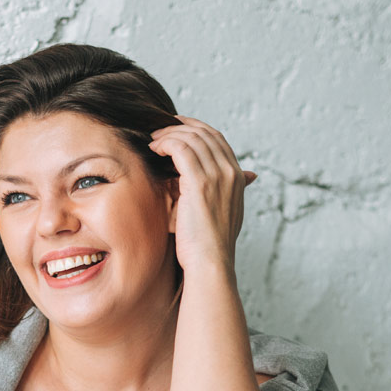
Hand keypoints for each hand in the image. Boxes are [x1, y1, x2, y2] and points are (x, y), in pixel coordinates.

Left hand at [148, 114, 255, 274]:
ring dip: (169, 134)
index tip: (176, 128)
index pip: (217, 140)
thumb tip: (202, 182)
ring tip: (153, 140)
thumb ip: (213, 194)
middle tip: (159, 129)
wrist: (210, 264)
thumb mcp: (215, 215)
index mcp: (238, 179)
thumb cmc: (207, 247)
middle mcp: (231, 173)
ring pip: (192, 138)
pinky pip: (180, 148)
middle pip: (206, 133)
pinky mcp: (200, 182)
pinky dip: (165, 143)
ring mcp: (218, 176)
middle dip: (181, 126)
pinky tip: (153, 149)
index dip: (196, 129)